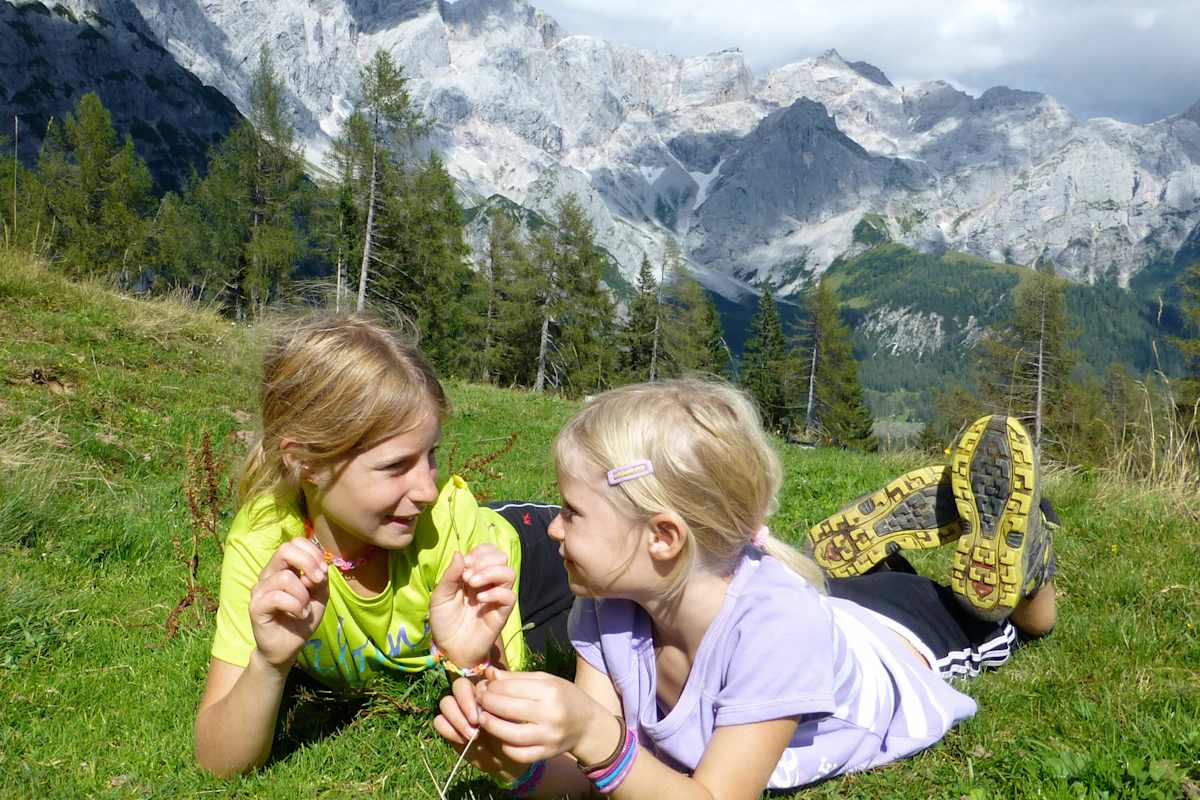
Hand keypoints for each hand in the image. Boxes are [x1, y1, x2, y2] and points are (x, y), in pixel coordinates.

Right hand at [248, 538, 329, 668]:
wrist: (288, 647)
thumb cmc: (302, 618)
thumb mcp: (320, 596)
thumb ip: (321, 579)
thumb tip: (319, 568)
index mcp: (284, 567)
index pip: (294, 542)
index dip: (312, 552)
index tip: (323, 571)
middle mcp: (269, 574)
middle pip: (285, 549)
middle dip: (308, 563)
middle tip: (317, 582)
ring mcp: (260, 589)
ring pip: (286, 577)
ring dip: (303, 595)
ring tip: (305, 609)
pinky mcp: (256, 606)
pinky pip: (278, 597)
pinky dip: (296, 606)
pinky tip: (299, 615)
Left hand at [428, 544, 515, 666]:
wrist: (449, 648)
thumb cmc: (444, 621)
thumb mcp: (440, 596)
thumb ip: (450, 575)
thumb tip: (459, 553)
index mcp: (475, 574)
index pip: (489, 551)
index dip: (479, 552)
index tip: (465, 564)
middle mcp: (489, 583)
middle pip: (502, 557)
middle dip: (484, 561)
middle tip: (467, 576)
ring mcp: (497, 597)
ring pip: (509, 573)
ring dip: (490, 573)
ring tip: (473, 585)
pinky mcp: (502, 613)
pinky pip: (510, 596)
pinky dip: (496, 593)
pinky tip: (480, 600)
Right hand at [434, 677, 525, 779]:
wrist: (506, 759)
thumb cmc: (514, 735)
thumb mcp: (514, 716)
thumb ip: (503, 695)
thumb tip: (491, 673)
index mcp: (487, 690)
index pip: (477, 679)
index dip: (479, 693)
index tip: (487, 711)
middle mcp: (471, 698)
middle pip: (458, 686)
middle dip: (465, 703)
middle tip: (476, 722)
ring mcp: (458, 712)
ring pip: (446, 702)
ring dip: (457, 718)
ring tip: (472, 736)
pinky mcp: (449, 728)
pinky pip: (439, 721)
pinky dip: (448, 730)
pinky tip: (463, 741)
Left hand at [476, 668, 618, 764]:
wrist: (588, 725)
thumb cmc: (565, 697)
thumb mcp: (546, 680)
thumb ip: (517, 678)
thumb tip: (489, 675)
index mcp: (550, 691)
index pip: (511, 688)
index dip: (492, 687)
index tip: (484, 687)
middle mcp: (550, 715)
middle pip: (507, 710)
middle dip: (486, 704)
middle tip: (478, 701)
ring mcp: (548, 737)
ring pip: (509, 735)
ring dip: (490, 726)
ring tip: (483, 717)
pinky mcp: (546, 754)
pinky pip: (518, 753)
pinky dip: (504, 745)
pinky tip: (499, 735)